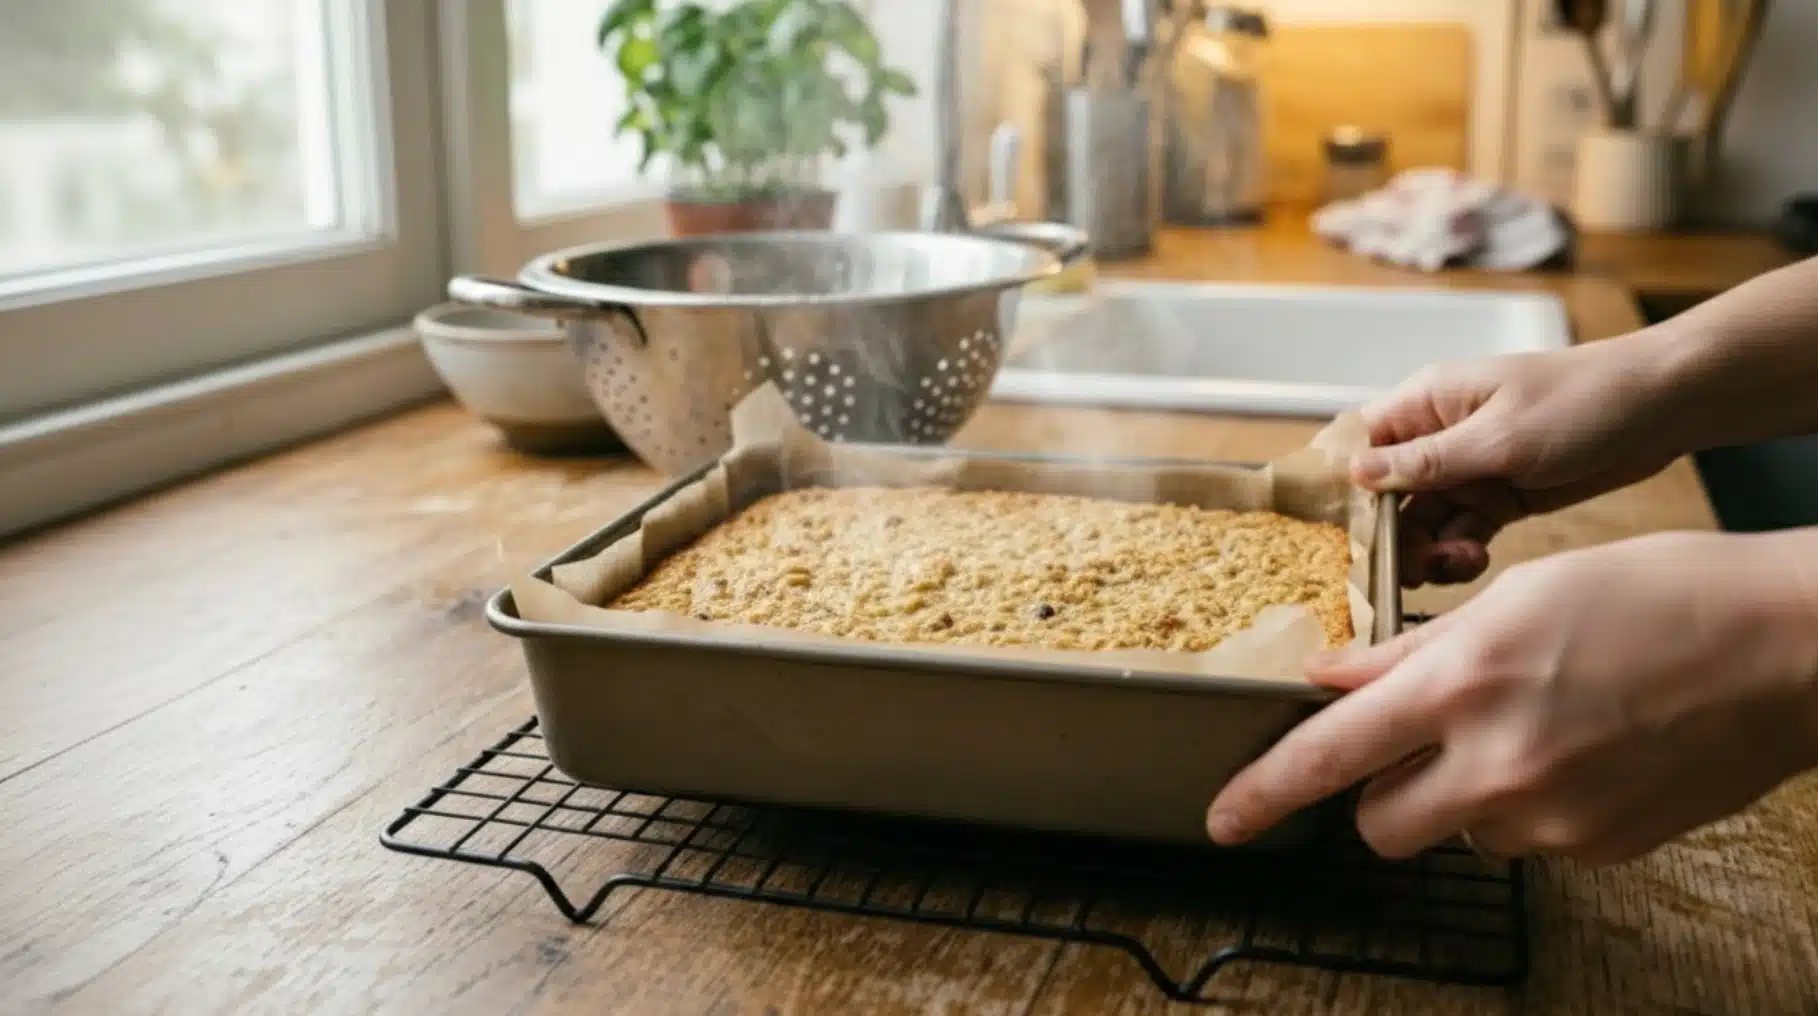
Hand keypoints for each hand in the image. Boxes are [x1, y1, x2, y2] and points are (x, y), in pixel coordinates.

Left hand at [1205, 530, 1817, 863]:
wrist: (1784, 648)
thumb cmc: (1657, 595)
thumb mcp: (1516, 597)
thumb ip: (1413, 649)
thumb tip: (1333, 675)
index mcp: (1462, 683)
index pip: (1329, 755)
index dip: (1263, 791)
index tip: (1224, 818)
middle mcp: (1496, 762)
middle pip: (1380, 822)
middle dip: (1380, 793)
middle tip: (1419, 745)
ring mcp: (1551, 816)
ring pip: (1458, 830)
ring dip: (1464, 795)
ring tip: (1532, 727)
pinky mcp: (1599, 848)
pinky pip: (1529, 840)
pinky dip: (1531, 805)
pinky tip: (1581, 749)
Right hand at [1355, 337, 1684, 585]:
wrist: (1665, 406)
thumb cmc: (1584, 400)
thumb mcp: (1500, 438)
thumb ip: (1427, 462)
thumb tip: (1357, 473)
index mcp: (1426, 403)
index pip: (1357, 443)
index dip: (1340, 487)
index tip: (1340, 532)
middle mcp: (1438, 435)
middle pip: (1384, 494)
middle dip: (1389, 533)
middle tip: (1411, 564)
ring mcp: (1469, 467)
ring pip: (1421, 520)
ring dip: (1428, 547)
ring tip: (1457, 561)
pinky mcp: (1499, 495)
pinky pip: (1459, 530)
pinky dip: (1459, 550)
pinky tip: (1473, 559)